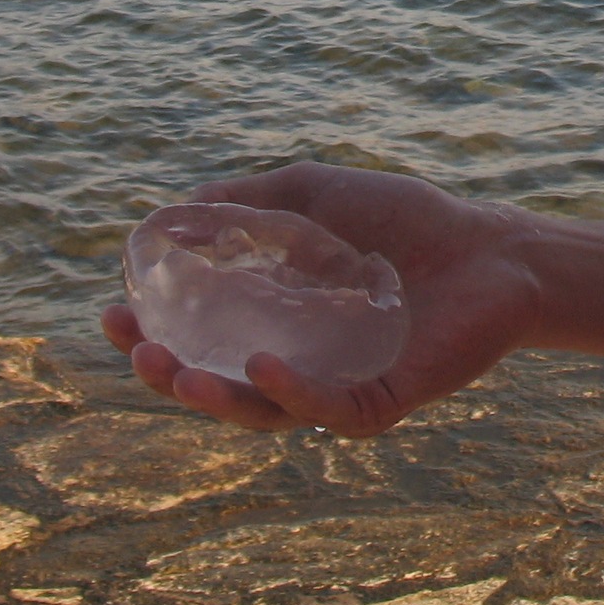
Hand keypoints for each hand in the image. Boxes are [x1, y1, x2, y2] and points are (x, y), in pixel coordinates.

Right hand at [100, 161, 542, 436]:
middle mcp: (297, 359)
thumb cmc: (405, 220)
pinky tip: (260, 367)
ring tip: (173, 370)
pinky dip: (290, 393)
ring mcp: (336, 386)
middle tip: (135, 348)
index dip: (152, 328)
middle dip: (167, 372)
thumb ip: (248, 201)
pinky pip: (326, 411)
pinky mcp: (379, 402)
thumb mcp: (315, 193)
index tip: (113, 309)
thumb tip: (170, 212)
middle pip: (217, 383)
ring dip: (211, 397)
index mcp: (275, 316)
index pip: (199, 334)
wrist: (490, 247)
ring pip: (262, 410)